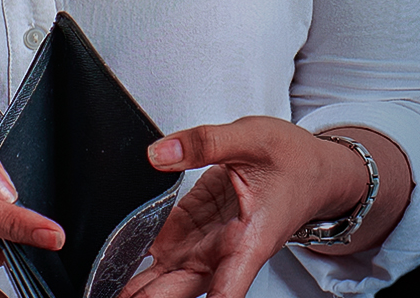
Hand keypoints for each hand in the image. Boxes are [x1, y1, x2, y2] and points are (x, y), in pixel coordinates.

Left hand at [121, 117, 375, 297]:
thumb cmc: (297, 161)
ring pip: (170, 273)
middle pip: (184, 286)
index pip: (227, 287)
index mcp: (250, 237)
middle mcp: (229, 249)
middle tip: (112, 294)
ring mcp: (212, 241)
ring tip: (104, 284)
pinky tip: (116, 256)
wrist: (315, 169)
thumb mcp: (254, 138)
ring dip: (139, 281)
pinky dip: (141, 253)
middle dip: (150, 295)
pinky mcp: (198, 228)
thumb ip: (205, 143)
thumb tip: (158, 154)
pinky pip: (165, 246)